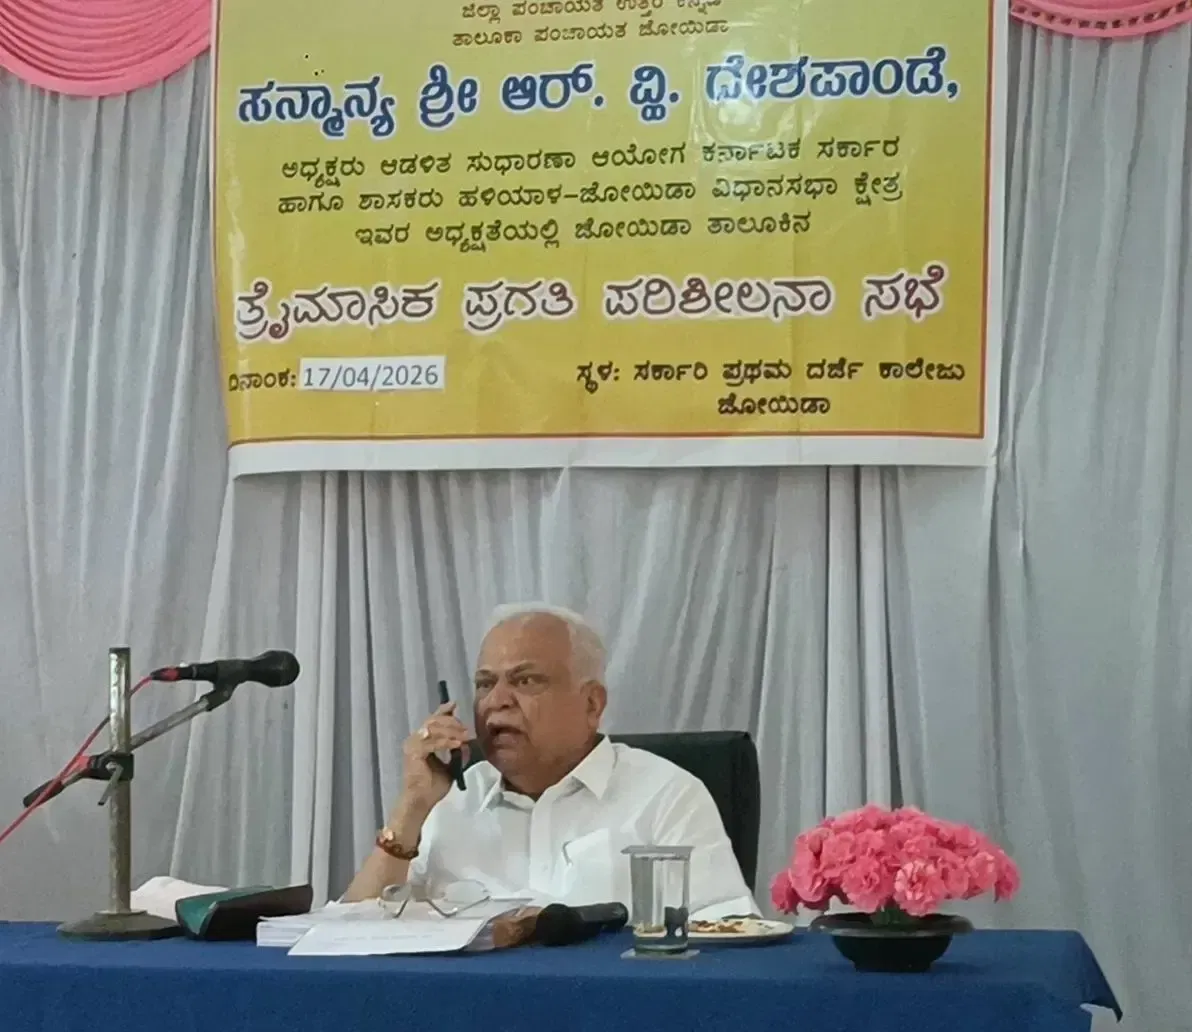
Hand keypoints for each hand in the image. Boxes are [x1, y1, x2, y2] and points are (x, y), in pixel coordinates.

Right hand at [395, 702, 470, 818]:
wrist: (422, 802)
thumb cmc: (433, 786)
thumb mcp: (450, 765)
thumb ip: (455, 751)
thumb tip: (465, 739)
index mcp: (422, 740)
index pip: (433, 720)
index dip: (443, 711)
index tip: (455, 705)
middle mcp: (415, 739)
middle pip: (434, 721)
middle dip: (453, 723)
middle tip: (467, 730)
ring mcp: (412, 745)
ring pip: (433, 729)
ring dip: (451, 731)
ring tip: (465, 737)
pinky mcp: (413, 753)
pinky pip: (431, 742)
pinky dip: (445, 742)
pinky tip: (456, 744)